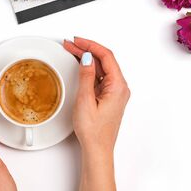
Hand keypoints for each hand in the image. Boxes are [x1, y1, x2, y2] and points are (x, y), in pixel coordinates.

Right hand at [64, 37, 129, 156]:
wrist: (97, 149)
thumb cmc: (94, 131)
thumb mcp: (86, 100)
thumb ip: (87, 76)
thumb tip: (87, 58)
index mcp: (118, 86)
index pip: (106, 56)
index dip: (91, 45)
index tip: (77, 40)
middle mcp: (120, 88)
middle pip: (105, 60)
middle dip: (87, 50)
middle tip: (70, 44)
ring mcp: (115, 92)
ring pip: (102, 68)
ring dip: (87, 59)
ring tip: (72, 51)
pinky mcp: (109, 97)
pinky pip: (100, 77)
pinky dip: (89, 69)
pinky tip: (80, 66)